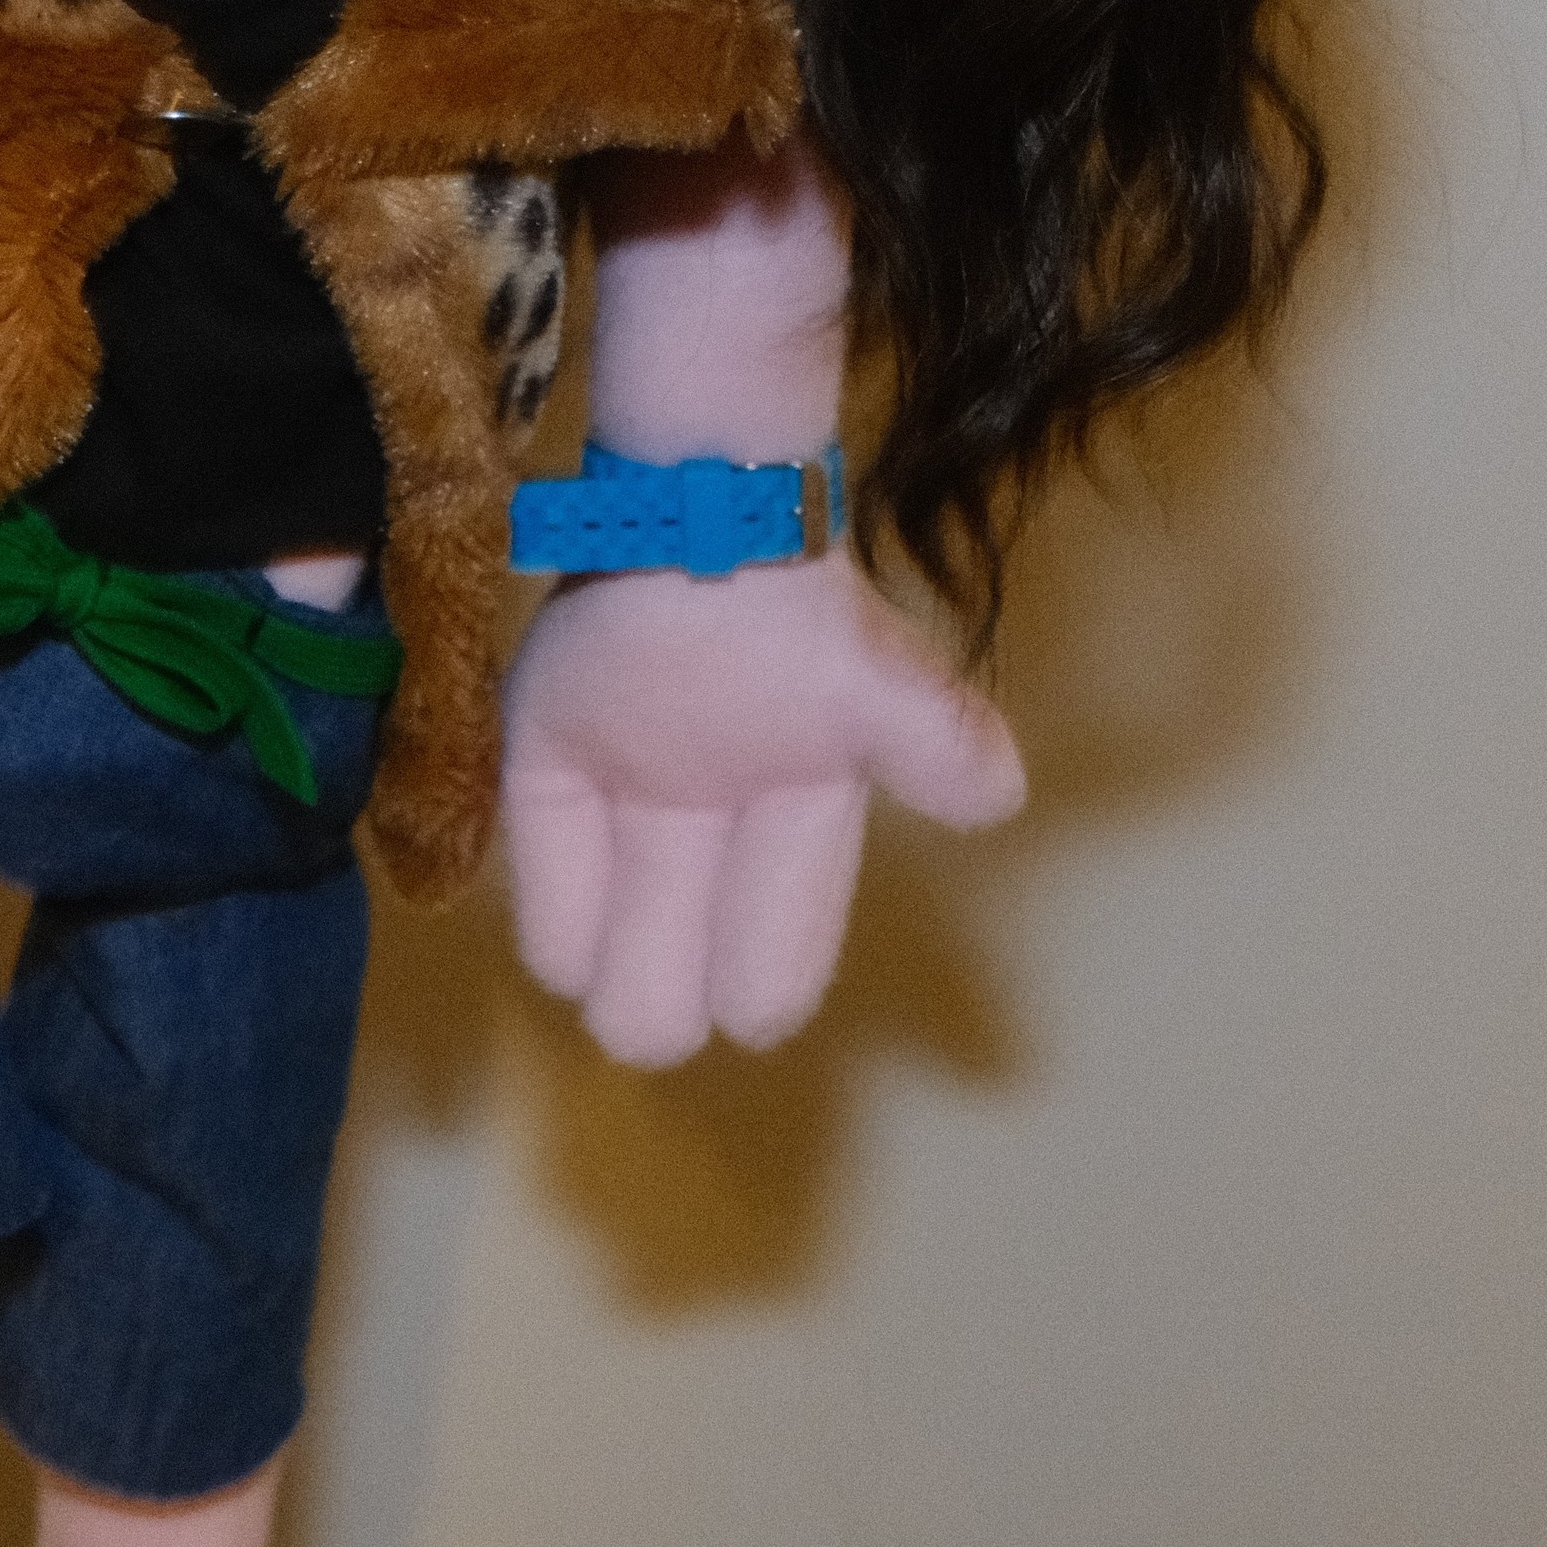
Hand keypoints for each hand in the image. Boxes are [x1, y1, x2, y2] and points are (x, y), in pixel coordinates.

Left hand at [502, 552, 1022, 1067]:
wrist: (702, 509)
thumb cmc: (796, 611)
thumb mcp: (880, 681)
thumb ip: (933, 741)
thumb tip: (999, 799)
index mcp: (797, 805)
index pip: (783, 923)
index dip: (769, 979)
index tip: (750, 1022)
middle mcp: (713, 806)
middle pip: (686, 929)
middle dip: (670, 992)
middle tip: (647, 1036)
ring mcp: (631, 773)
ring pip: (620, 899)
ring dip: (615, 962)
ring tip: (612, 1018)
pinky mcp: (551, 740)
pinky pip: (546, 838)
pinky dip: (555, 904)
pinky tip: (560, 964)